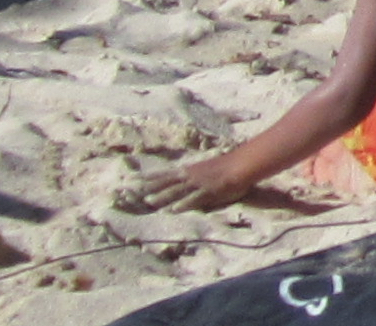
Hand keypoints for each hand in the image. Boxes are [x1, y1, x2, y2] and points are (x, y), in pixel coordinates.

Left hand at [132, 156, 251, 212]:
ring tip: (149, 201)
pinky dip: (183, 204)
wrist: (241, 166)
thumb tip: (186, 179)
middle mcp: (190, 175)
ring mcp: (198, 183)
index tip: (137, 179)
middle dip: (150, 186)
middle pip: (167, 181)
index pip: (166, 174)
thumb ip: (196, 176)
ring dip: (162, 196)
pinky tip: (174, 209)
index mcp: (189, 170)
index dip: (152, 177)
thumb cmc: (226, 168)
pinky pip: (193, 199)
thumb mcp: (207, 170)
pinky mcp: (208, 191)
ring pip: (177, 191)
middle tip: (134, 190)